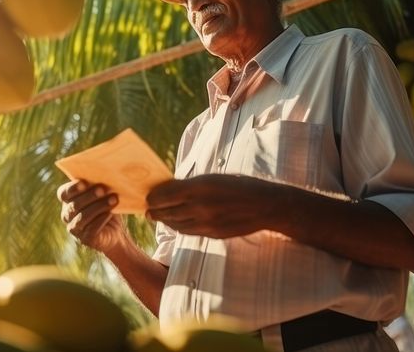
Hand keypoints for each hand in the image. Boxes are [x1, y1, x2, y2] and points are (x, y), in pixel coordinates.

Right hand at [57, 180, 124, 252]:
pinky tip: (110, 213)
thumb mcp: (103, 194)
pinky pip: (91, 229)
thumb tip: (108, 172)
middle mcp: (67, 215)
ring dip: (99, 206)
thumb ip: (99, 184)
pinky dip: (101, 220)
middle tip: (103, 189)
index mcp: (68, 200)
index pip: (64, 193)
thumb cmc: (107, 207)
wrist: (115, 232)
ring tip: (114, 200)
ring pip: (83, 216)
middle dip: (89, 196)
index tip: (84, 183)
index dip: (72, 188)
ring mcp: (74, 228)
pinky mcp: (85, 239)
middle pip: (75, 204)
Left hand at [146, 174, 285, 238]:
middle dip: (154, 210)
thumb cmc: (241, 185)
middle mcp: (200, 207)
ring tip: (158, 216)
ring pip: (175, 224)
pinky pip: (188, 232)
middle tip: (147, 209)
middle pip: (166, 212)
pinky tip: (176, 223)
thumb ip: (191, 185)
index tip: (149, 196)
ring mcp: (206, 223)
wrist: (266, 205)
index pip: (164, 195)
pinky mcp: (212, 234)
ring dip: (165, 220)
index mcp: (199, 187)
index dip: (153, 197)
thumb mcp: (214, 178)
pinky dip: (178, 227)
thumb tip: (170, 189)